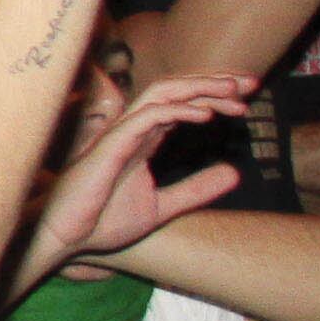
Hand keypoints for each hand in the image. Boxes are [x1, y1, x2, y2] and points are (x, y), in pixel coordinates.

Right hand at [19, 69, 255, 282]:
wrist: (67, 238)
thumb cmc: (102, 221)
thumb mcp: (163, 207)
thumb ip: (196, 189)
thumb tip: (235, 174)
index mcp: (144, 138)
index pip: (183, 104)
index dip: (215, 96)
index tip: (248, 99)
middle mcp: (134, 129)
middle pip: (178, 90)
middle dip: (215, 82)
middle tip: (252, 82)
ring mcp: (122, 133)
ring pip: (164, 93)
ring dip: (200, 88)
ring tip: (234, 92)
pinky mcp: (112, 145)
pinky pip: (148, 116)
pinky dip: (179, 111)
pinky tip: (206, 116)